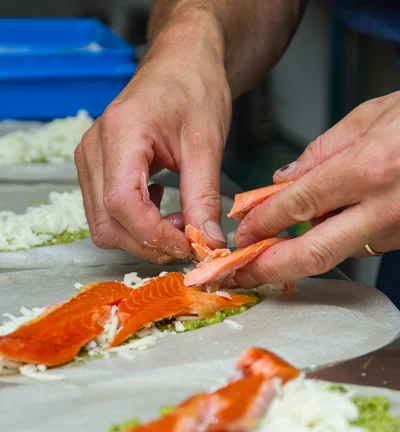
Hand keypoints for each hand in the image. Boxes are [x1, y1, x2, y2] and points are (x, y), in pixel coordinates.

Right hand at [75, 17, 230, 262]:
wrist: (181, 65)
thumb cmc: (193, 91)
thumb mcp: (206, 145)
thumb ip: (203, 197)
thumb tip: (208, 244)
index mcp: (119, 133)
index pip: (122, 204)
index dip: (155, 235)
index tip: (190, 245)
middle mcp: (93, 149)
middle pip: (107, 223)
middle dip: (149, 244)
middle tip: (188, 239)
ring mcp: (89, 161)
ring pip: (104, 225)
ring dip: (142, 238)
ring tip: (178, 220)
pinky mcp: (95, 170)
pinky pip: (107, 214)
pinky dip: (135, 225)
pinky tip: (162, 208)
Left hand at [233, 92, 399, 286]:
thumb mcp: (373, 115)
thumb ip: (323, 151)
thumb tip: (284, 180)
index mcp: (370, 169)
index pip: (298, 204)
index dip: (262, 222)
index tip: (241, 231)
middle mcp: (384, 209)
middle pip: (314, 253)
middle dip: (269, 268)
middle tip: (239, 274)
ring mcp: (397, 231)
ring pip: (336, 252)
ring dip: (297, 256)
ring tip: (268, 252)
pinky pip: (360, 244)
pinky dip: (332, 240)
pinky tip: (317, 231)